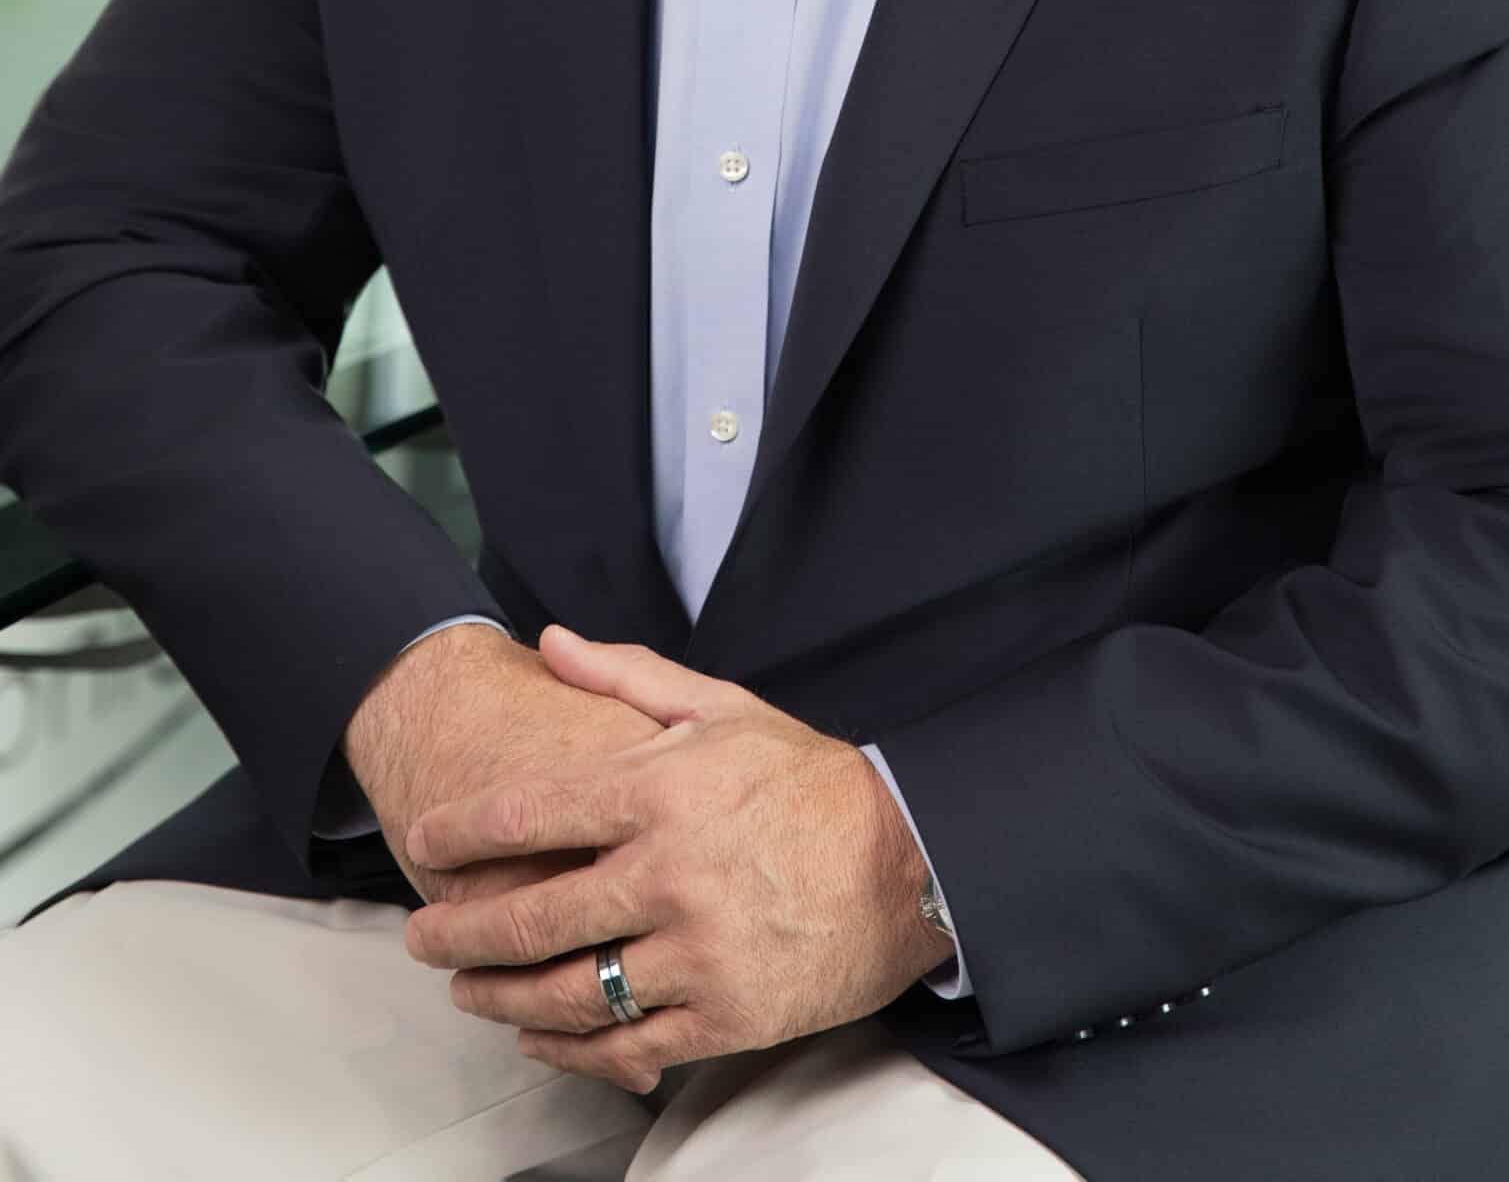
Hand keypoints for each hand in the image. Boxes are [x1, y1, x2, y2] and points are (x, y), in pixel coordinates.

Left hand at [400, 627, 955, 1092]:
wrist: (907, 860)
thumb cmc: (809, 780)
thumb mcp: (722, 707)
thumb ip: (626, 675)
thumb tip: (549, 640)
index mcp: (661, 792)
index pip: (529, 813)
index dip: (460, 830)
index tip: (424, 841)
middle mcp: (669, 874)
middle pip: (530, 918)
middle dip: (457, 933)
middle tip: (419, 936)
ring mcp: (696, 952)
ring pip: (567, 991)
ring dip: (499, 998)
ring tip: (465, 990)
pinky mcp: (725, 1015)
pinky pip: (625, 1044)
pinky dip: (568, 1048)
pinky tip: (536, 1037)